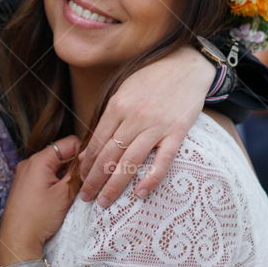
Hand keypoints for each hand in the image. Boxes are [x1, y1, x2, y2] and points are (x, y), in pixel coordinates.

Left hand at [0, 136, 79, 263]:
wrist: (18, 240)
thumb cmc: (39, 217)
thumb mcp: (65, 193)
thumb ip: (78, 173)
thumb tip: (89, 161)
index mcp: (39, 160)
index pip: (69, 143)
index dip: (83, 153)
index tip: (91, 167)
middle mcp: (30, 163)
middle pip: (60, 154)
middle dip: (74, 165)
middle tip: (83, 181)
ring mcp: (25, 174)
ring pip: (53, 166)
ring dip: (65, 175)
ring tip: (71, 192)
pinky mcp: (24, 186)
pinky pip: (44, 176)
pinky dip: (55, 182)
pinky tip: (60, 197)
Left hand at [78, 45, 213, 206]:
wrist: (187, 65)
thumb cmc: (152, 77)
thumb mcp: (124, 90)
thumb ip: (109, 117)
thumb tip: (91, 146)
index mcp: (118, 105)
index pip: (97, 142)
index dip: (87, 164)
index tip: (80, 180)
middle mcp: (134, 117)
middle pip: (110, 155)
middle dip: (95, 180)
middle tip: (87, 198)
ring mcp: (157, 126)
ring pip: (131, 161)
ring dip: (115, 185)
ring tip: (105, 202)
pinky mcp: (177, 132)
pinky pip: (163, 160)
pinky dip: (151, 178)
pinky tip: (141, 193)